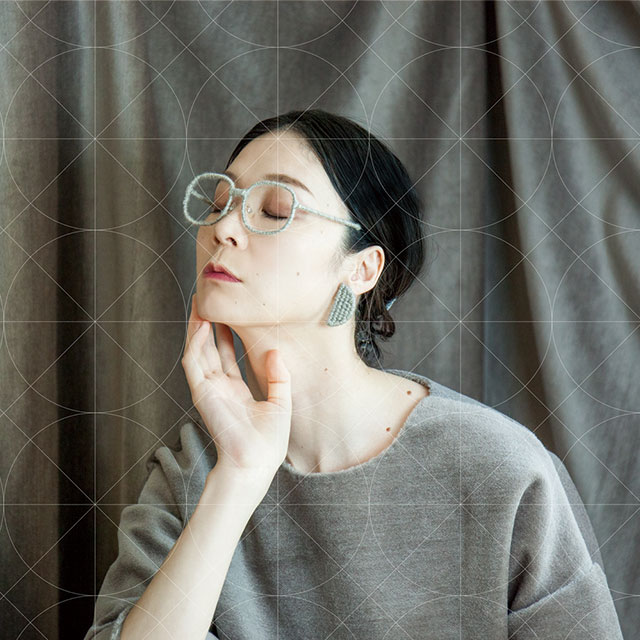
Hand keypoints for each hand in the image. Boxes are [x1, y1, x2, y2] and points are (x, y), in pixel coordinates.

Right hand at [181, 295, 292, 478]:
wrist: (256, 462)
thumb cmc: (268, 442)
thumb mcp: (281, 403)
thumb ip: (279, 376)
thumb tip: (276, 350)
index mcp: (236, 391)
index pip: (227, 356)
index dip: (226, 334)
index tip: (229, 314)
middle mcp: (219, 388)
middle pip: (209, 349)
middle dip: (208, 324)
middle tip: (209, 300)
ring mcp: (208, 389)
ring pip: (198, 351)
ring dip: (196, 327)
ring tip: (200, 303)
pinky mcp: (202, 392)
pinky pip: (194, 362)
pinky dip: (195, 343)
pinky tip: (200, 324)